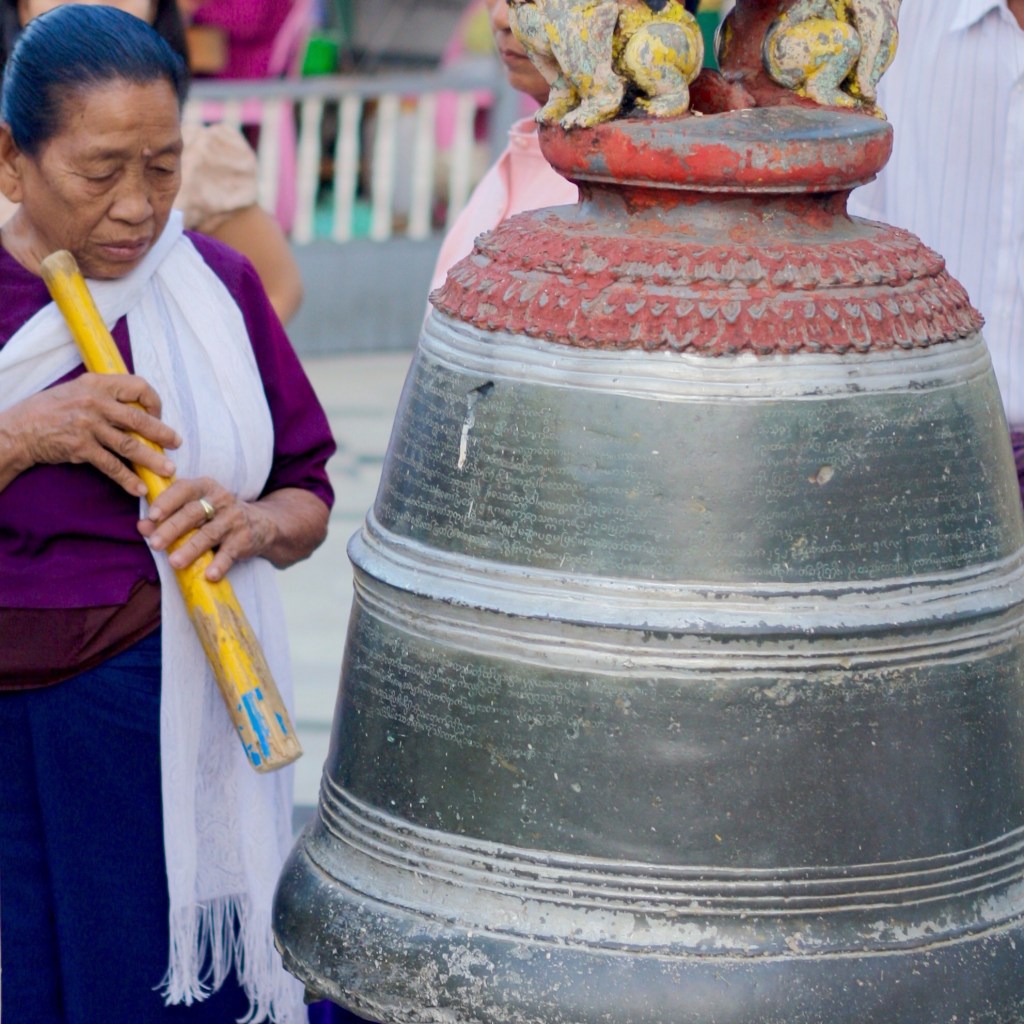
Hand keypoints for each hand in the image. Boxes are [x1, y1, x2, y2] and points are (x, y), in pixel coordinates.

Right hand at [1, 373, 179, 494]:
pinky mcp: (82, 448)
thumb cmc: (49, 409)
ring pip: (130, 445)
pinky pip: (111, 465)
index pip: (138, 386)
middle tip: (176, 443)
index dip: (153, 401)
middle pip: (139, 418)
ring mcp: (89, 426)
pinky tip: (138, 488)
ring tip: (168, 469)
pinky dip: (127, 478)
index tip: (157, 413)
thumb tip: (137, 407)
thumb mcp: (77, 390)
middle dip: (162, 433)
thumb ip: (105, 395)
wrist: (18, 429)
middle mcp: (95, 403)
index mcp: (97, 384)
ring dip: (152, 460)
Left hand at [138, 476, 274, 581]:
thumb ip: (167, 516)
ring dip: (191, 549)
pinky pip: (230, 553)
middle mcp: (221, 500)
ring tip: (175, 562)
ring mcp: (233, 520)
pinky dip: (220, 564)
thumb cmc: (216, 515)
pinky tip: (210, 575)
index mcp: (205, 487)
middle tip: (155, 544)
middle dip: (173, 528)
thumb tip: (142, 527)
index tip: (152, 516)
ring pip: (209, 534)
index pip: (184, 489)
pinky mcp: (244, 539)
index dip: (167, 501)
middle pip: (193, 513)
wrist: (261, 524)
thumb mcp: (195, 510)